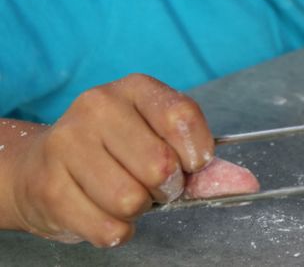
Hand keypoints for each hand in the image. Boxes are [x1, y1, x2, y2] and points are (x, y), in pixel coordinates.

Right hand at [1, 74, 236, 246]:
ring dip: (139, 210)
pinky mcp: (48, 186)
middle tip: (154, 184)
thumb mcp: (163, 146)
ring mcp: (67, 144)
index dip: (197, 152)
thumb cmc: (114, 155)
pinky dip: (116, 230)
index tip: (194, 164)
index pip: (181, 117)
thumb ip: (207, 167)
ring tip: (125, 195)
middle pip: (159, 165)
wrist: (38, 168)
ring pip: (131, 200)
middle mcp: (97, 107)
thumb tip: (248, 184)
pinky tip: (103, 212)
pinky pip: (107, 227)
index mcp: (134, 89)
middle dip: (166, 187)